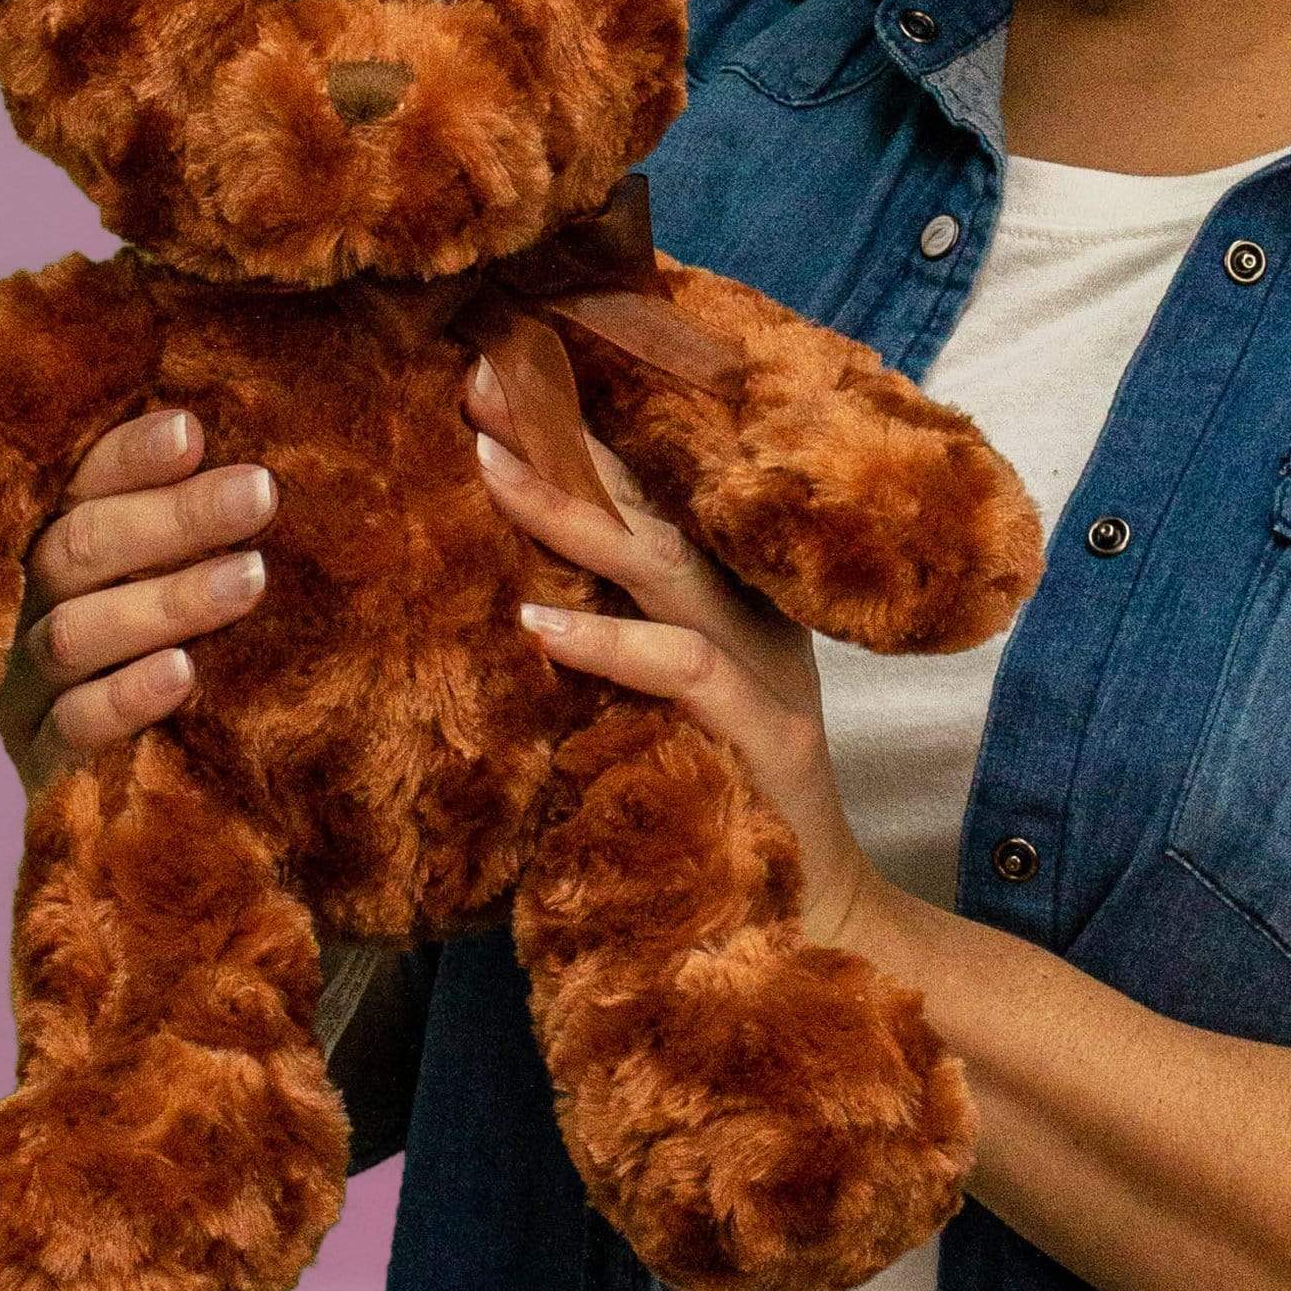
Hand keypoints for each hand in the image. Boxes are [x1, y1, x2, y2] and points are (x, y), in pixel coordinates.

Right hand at [0, 411, 276, 798]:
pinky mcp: (43, 754)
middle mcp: (24, 602)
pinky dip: (128, 696)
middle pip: (83, 547)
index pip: (79, 483)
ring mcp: (26, 681)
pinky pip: (75, 725)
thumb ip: (187, 511)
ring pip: (78, 632)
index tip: (193, 433)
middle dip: (174, 517)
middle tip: (258, 494)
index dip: (130, 456)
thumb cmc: (158, 632)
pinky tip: (184, 673)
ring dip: (167, 602)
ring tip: (251, 577)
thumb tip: (257, 459)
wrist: (114, 769)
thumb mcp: (165, 564)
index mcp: (48, 537)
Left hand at [464, 357, 885, 953]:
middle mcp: (747, 614)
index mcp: (723, 598)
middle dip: (561, 436)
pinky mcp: (764, 736)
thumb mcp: (651, 708)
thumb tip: (496, 586)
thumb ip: (607, 641)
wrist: (811, 918)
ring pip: (663, 564)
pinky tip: (538, 623)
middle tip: (478, 375)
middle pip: (648, 504)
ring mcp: (762, 669)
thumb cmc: (713, 811)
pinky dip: (608, 642)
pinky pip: (682, 670)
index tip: (492, 371)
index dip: (571, 430)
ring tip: (488, 465)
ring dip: (571, 510)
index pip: (645, 493)